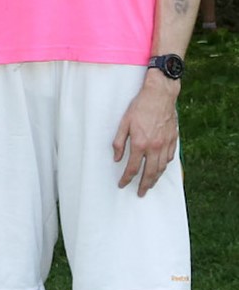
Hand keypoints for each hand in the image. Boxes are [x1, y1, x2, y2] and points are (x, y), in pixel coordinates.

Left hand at [113, 74, 179, 195]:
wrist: (159, 95)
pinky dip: (164, 166)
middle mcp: (154, 147)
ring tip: (150, 184)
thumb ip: (119, 142)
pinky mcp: (173, 139)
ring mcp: (165, 144)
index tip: (122, 184)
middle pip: (149, 172)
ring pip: (161, 167)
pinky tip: (160, 168)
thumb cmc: (140, 107)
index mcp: (139, 143)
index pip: (132, 168)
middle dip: (144, 185)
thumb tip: (116, 158)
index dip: (126, 178)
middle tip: (140, 193)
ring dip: (155, 178)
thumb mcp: (124, 123)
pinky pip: (169, 158)